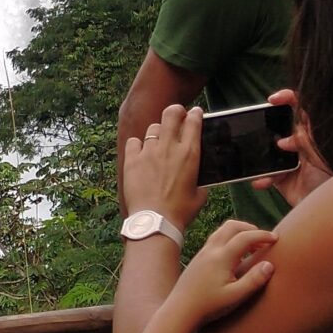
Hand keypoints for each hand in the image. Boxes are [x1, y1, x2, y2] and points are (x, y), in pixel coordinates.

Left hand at [122, 103, 206, 232]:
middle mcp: (169, 148)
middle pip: (171, 114)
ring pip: (153, 128)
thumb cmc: (180, 211)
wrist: (155, 221)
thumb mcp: (200, 195)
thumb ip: (200, 181)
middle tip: (177, 114)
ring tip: (158, 141)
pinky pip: (134, 142)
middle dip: (175, 111)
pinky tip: (140, 152)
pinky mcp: (132, 159)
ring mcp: (149, 152)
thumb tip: (199, 179)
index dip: (195, 114)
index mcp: (190, 154)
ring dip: (158, 131)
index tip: (196, 112)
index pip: (194, 122)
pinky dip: (138, 145)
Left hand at [166, 219, 275, 328]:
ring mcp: (202, 252)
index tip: (277, 238)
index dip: (262, 235)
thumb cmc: (209, 306)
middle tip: (264, 240)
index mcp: (221, 257)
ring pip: (222, 231)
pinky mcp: (198, 258)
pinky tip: (236, 255)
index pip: (245, 237)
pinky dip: (230, 238)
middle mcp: (211, 250)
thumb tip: (270, 265)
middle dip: (250, 228)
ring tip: (252, 246)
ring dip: (239, 232)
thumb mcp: (235, 296)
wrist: (179, 309)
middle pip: (232, 226)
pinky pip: (216, 239)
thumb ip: (254, 280)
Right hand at [253, 89, 330, 204]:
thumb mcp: (325, 156)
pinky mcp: (283, 180)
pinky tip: (260, 182)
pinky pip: (267, 176)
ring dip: (261, 157)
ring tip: (260, 162)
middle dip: (267, 128)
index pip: (302, 110)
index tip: (273, 100)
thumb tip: (284, 140)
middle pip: (280, 128)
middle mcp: (302, 146)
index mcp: (315, 135)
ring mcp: (291, 162)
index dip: (288, 99)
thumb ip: (306, 143)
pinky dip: (262, 179)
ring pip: (269, 152)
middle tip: (259, 130)